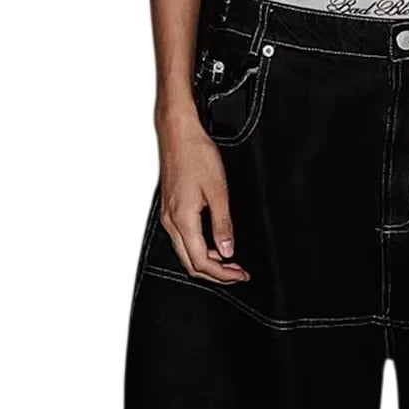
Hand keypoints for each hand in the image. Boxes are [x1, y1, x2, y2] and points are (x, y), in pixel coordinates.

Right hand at [156, 106, 248, 282]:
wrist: (178, 133)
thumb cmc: (196, 155)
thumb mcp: (218, 191)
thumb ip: (223, 224)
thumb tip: (227, 250)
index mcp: (183, 220)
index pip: (201, 262)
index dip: (222, 274)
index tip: (240, 275)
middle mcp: (171, 221)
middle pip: (190, 263)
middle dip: (215, 274)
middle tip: (237, 274)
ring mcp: (169, 215)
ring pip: (185, 253)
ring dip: (207, 262)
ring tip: (230, 262)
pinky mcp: (171, 209)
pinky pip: (182, 239)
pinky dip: (199, 248)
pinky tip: (214, 244)